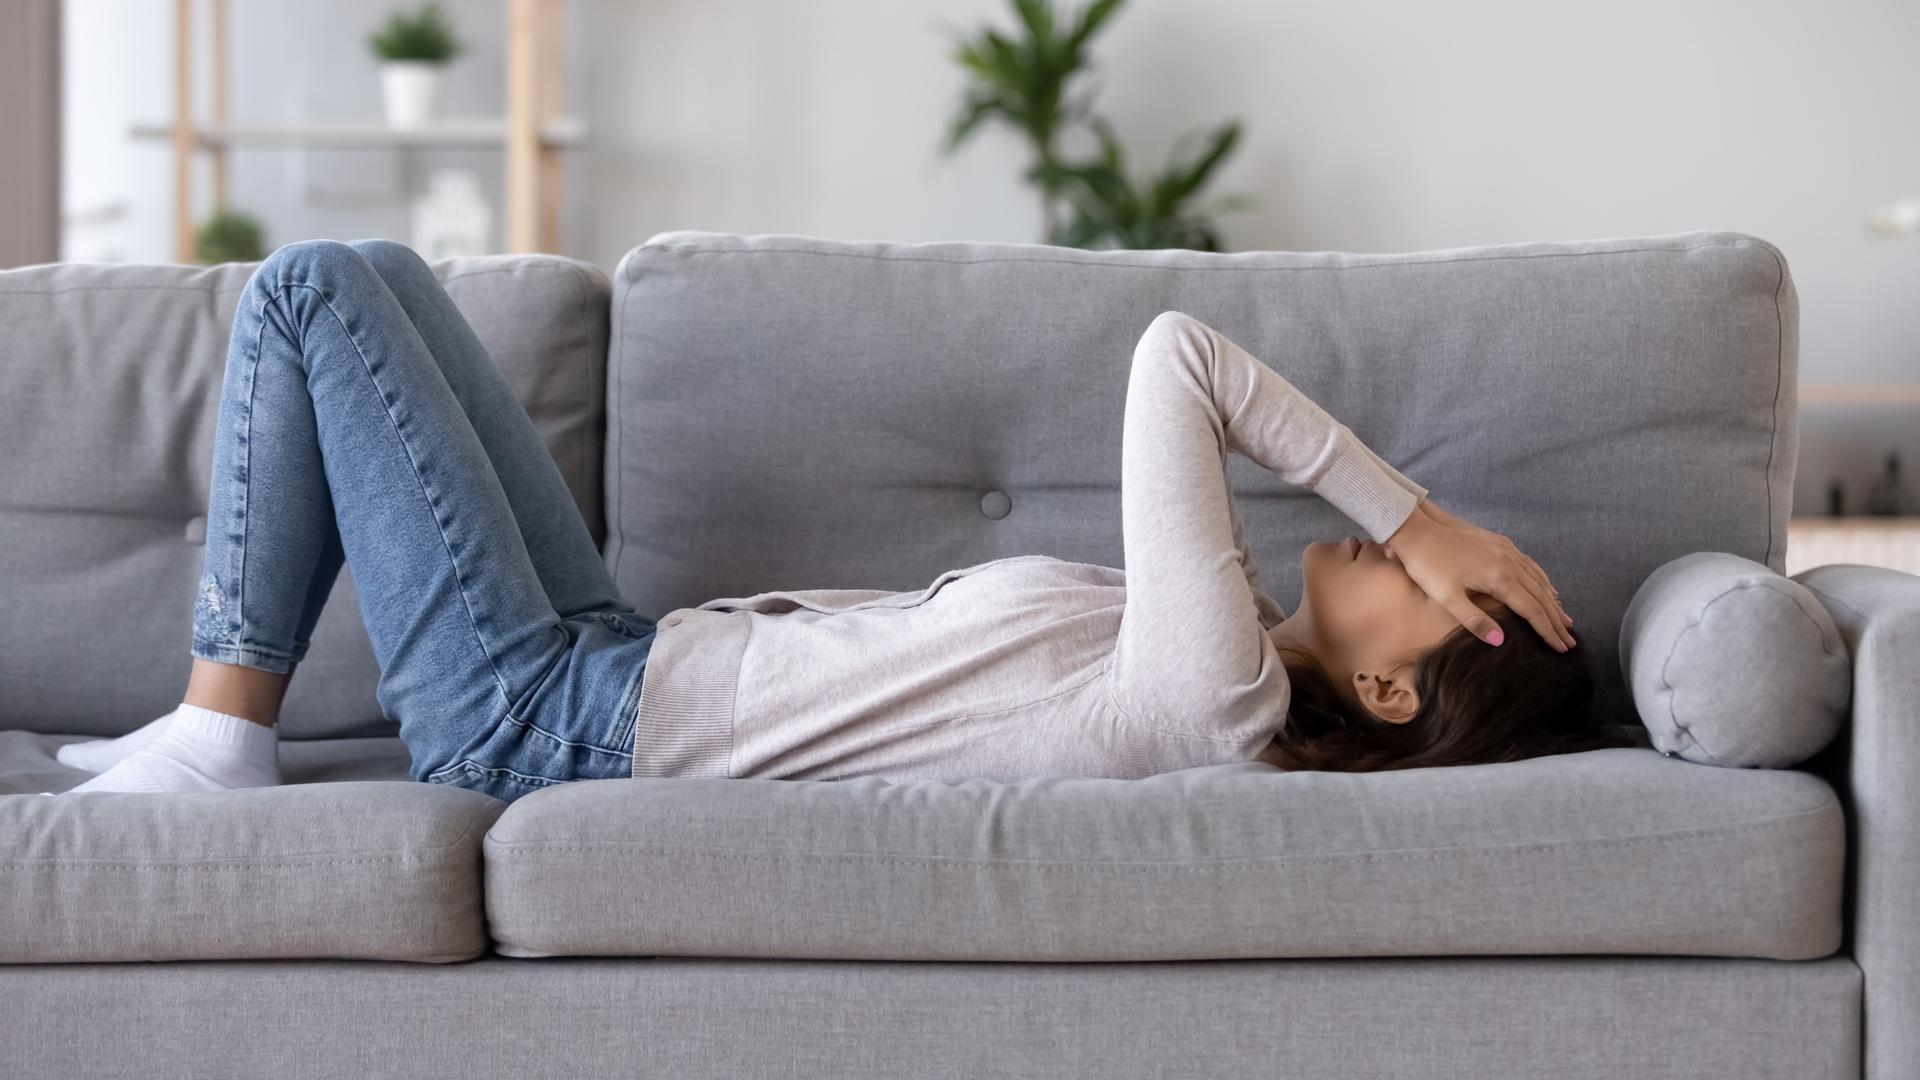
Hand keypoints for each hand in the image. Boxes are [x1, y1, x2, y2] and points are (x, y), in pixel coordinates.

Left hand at [1383, 498, 1576, 651]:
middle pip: (1541, 597)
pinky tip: (1547, 588)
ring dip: (1554, 602)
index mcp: (1500, 578)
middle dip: (1557, 621)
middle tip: (1570, 642)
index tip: (1561, 648)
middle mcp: (1510, 562)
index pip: (1532, 611)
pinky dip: (1543, 581)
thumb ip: (1475, 621)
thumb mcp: (1447, 598)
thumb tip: (1501, 641)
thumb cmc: (1427, 567)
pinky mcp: (1501, 542)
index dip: (1547, 631)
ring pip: (1539, 580)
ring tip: (1565, 621)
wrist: (1418, 530)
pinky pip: (1530, 565)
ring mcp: (1507, 550)